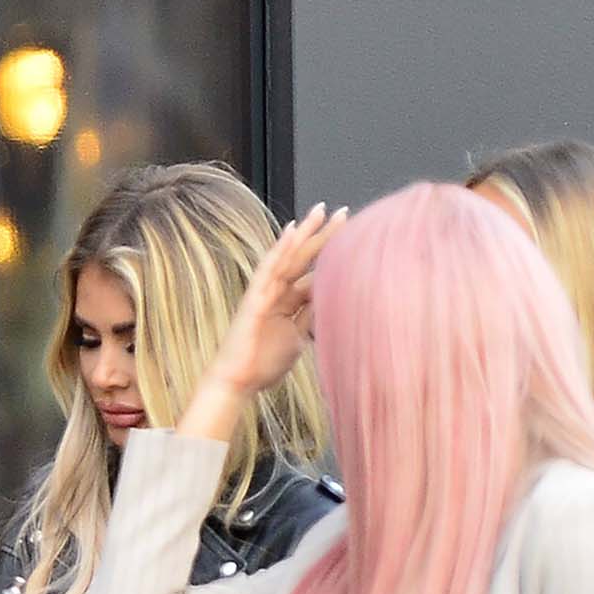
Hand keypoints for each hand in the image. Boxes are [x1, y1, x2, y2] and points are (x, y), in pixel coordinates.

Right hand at [180, 203, 341, 442]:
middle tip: (344, 213)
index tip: (356, 238)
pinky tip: (292, 232)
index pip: (312, 273)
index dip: (332, 257)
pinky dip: (279, 250)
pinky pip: (267, 270)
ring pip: (287, 257)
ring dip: (303, 233)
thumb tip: (332, 302)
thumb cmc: (263, 364)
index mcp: (287, 302)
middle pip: (303, 259)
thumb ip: (310, 318)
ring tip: (321, 211)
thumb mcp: (296, 338)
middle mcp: (276, 293)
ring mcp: (264, 293)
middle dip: (323, 236)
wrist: (237, 383)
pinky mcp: (253, 299)